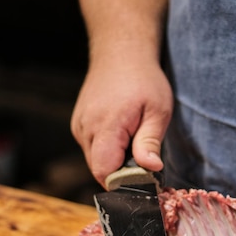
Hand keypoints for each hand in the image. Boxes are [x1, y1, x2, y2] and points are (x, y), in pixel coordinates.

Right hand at [71, 59, 172, 186]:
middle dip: (122, 172)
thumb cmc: (143, 80)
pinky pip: (92, 149)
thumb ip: (150, 141)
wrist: (120, 53)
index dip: (124, 182)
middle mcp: (85, 128)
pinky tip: (122, 133)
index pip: (105, 172)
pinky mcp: (78, 125)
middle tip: (143, 157)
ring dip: (114, 160)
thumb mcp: (157, 110)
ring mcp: (79, 126)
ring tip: (133, 139)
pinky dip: (107, 150)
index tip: (144, 178)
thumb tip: (151, 169)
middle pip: (99, 170)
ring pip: (95, 161)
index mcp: (106, 126)